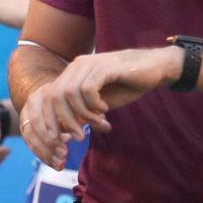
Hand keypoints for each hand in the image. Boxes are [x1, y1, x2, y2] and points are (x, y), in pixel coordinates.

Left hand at [18, 46, 180, 166]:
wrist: (154, 68)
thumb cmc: (125, 85)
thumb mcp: (98, 104)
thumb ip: (81, 114)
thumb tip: (63, 131)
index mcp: (72, 73)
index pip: (48, 97)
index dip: (50, 119)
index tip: (59, 138)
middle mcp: (77, 66)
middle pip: (55, 97)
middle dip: (64, 121)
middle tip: (79, 137)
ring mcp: (89, 64)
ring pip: (70, 94)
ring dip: (84, 115)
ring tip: (100, 123)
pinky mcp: (104, 67)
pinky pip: (87, 89)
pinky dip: (93, 104)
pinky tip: (105, 109)